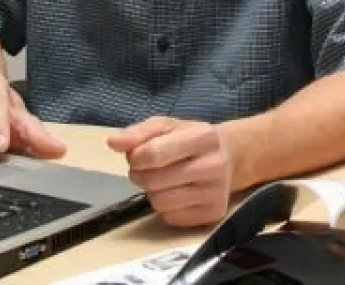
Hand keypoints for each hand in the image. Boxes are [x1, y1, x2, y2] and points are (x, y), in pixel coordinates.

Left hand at [107, 117, 233, 227]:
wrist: (230, 156)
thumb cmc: (192, 139)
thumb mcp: (167, 126)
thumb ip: (139, 132)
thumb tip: (114, 142)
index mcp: (204, 137)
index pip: (153, 154)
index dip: (136, 157)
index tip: (138, 155)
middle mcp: (215, 165)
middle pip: (153, 181)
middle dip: (142, 175)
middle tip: (151, 168)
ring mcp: (216, 192)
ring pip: (160, 203)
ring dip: (154, 192)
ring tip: (166, 180)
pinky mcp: (213, 214)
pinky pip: (171, 218)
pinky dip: (168, 208)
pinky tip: (180, 193)